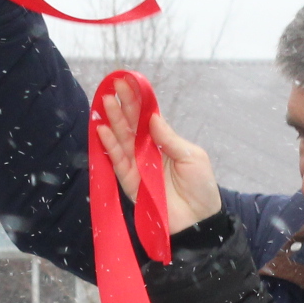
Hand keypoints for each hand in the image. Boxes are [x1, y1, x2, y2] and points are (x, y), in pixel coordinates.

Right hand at [92, 83, 221, 234]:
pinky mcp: (131, 183)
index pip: (146, 117)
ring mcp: (137, 166)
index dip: (137, 100)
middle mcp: (147, 151)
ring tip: (105, 104)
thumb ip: (170, 138)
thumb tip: (153, 116)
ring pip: (121, 141)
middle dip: (122, 107)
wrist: (200, 220)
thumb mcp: (191, 156)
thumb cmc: (201, 186)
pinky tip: (102, 131)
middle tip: (112, 88)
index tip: (127, 82)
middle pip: (131, 126)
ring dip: (113, 122)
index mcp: (163, 141)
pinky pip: (118, 163)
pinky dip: (110, 147)